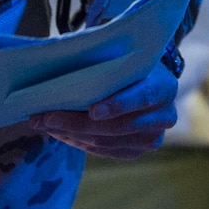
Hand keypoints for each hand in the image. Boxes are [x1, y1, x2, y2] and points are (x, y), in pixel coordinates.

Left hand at [31, 63, 178, 158]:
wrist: (148, 82)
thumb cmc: (131, 64)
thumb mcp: (125, 56)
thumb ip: (105, 61)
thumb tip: (61, 57)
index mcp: (164, 87)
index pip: (142, 97)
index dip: (118, 105)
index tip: (92, 110)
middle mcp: (163, 117)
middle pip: (118, 126)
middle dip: (78, 123)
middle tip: (47, 117)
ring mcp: (151, 138)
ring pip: (106, 142)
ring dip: (72, 134)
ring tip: (45, 123)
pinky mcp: (136, 151)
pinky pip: (103, 151)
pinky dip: (78, 142)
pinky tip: (59, 132)